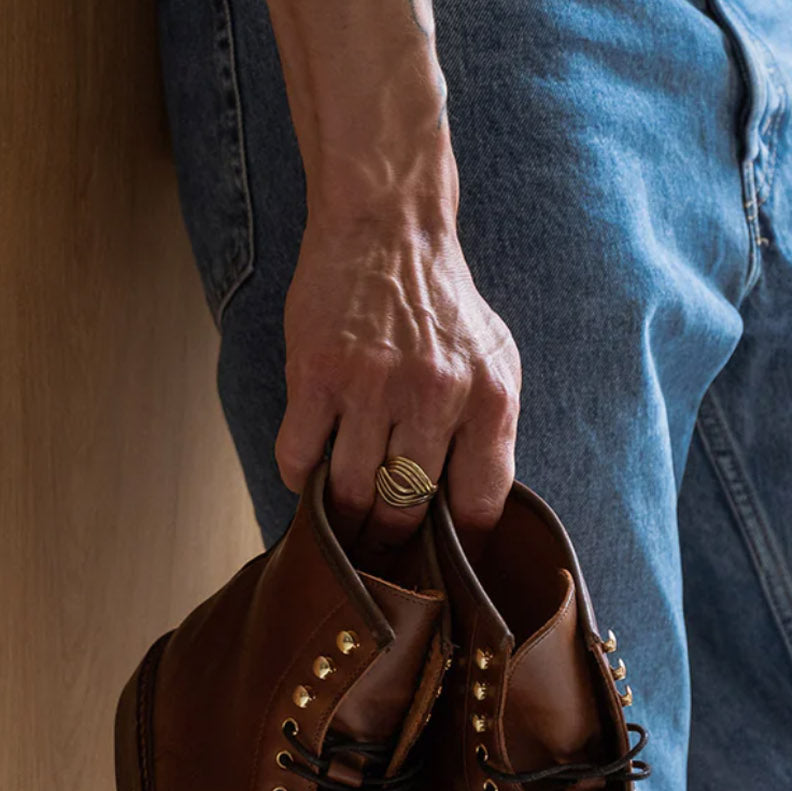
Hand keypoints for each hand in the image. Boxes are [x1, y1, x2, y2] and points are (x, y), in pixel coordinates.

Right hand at [275, 206, 520, 554]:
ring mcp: (371, 386)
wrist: (387, 227)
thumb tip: (468, 516)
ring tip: (344, 527)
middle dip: (392, 541)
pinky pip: (297, 458)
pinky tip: (311, 475)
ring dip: (344, 520)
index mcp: (489, 400)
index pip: (479, 506)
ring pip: (351, 494)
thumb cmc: (442, 306)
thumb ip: (487, 435)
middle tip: (380, 551)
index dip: (457, 546)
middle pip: (406, 509)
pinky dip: (300, 479)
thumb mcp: (494, 363)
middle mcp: (434, 396)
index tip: (440, 562)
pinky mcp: (316, 375)